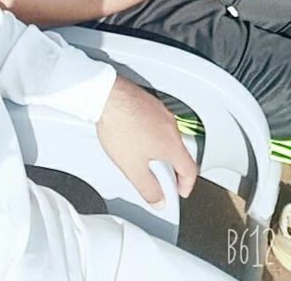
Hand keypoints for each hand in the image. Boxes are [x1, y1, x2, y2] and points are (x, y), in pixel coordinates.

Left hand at [96, 76, 196, 205]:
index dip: (186, 184)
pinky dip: (152, 132)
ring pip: (168, 135)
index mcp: (172, 144)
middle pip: (180, 151)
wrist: (106, 95)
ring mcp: (160, 111)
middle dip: (172, 167)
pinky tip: (135, 135)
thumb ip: (148, 188)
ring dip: (161, 148)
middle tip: (162, 178)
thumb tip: (158, 200)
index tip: (180, 190)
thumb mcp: (132, 167)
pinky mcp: (148, 101)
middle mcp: (170, 125)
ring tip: (144, 156)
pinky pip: (156, 121)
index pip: (190, 170)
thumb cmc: (119, 126)